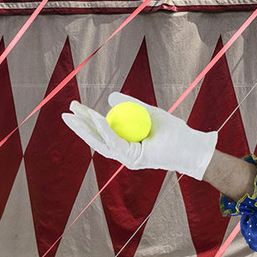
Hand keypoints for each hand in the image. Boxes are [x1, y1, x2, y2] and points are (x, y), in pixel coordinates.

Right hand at [62, 93, 217, 180]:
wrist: (190, 144)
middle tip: (66, 112)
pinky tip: (97, 117)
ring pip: (101, 141)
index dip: (86, 120)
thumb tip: (110, 96)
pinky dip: (106, 129)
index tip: (75, 107)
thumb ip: (131, 105)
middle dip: (79, 126)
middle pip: (96, 139)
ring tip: (74, 114)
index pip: (101, 132)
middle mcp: (123, 154)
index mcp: (125, 145)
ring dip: (87, 127)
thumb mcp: (149, 112)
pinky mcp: (133, 159)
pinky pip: (116, 142)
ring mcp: (127, 158)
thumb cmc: (172, 131)